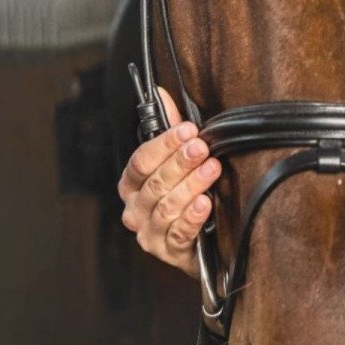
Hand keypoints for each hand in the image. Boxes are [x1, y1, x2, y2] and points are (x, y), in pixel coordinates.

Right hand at [116, 86, 220, 277]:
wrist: (204, 239)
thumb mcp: (179, 159)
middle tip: (202, 148)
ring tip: (211, 171)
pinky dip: (192, 218)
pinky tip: (205, 204)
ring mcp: (149, 233)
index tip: (188, 130)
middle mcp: (135, 209)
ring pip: (166, 207)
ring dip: (190, 186)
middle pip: (154, 183)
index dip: (164, 145)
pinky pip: (178, 234)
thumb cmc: (187, 192)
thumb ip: (170, 128)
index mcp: (133, 184)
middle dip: (180, 163)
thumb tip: (161, 91)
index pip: (141, 161)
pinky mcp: (169, 252)